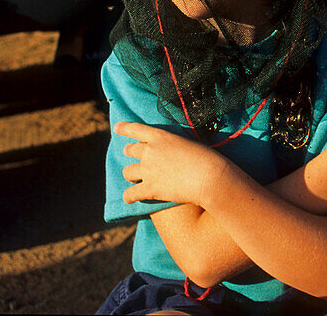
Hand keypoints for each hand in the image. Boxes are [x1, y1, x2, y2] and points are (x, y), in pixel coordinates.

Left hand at [114, 121, 230, 207]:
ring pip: (128, 172)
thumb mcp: (188, 143)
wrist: (209, 177)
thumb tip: (170, 153)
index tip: (117, 127)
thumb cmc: (206, 158)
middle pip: (131, 151)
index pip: (136, 129)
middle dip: (130, 152)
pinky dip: (129, 197)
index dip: (125, 128)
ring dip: (131, 174)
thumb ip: (174, 145)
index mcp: (160, 136)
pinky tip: (130, 198)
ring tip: (135, 178)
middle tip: (130, 154)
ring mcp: (148, 170)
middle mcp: (150, 151)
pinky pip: (130, 194)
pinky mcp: (149, 189)